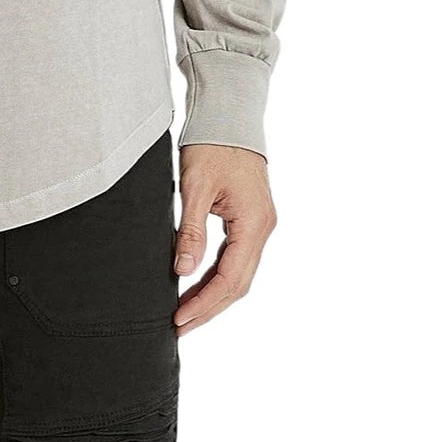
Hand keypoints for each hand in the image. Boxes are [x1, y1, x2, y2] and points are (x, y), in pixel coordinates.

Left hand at [172, 143, 276, 334]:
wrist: (229, 115)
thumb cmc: (212, 144)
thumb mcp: (195, 186)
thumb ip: (191, 231)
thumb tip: (183, 272)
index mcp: (254, 222)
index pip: (231, 278)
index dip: (205, 303)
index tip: (180, 319)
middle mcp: (262, 228)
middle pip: (238, 283)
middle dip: (209, 307)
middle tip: (179, 326)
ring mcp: (259, 225)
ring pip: (238, 273)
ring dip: (213, 295)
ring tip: (185, 313)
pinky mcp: (250, 219)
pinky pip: (236, 257)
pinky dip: (217, 275)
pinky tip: (197, 285)